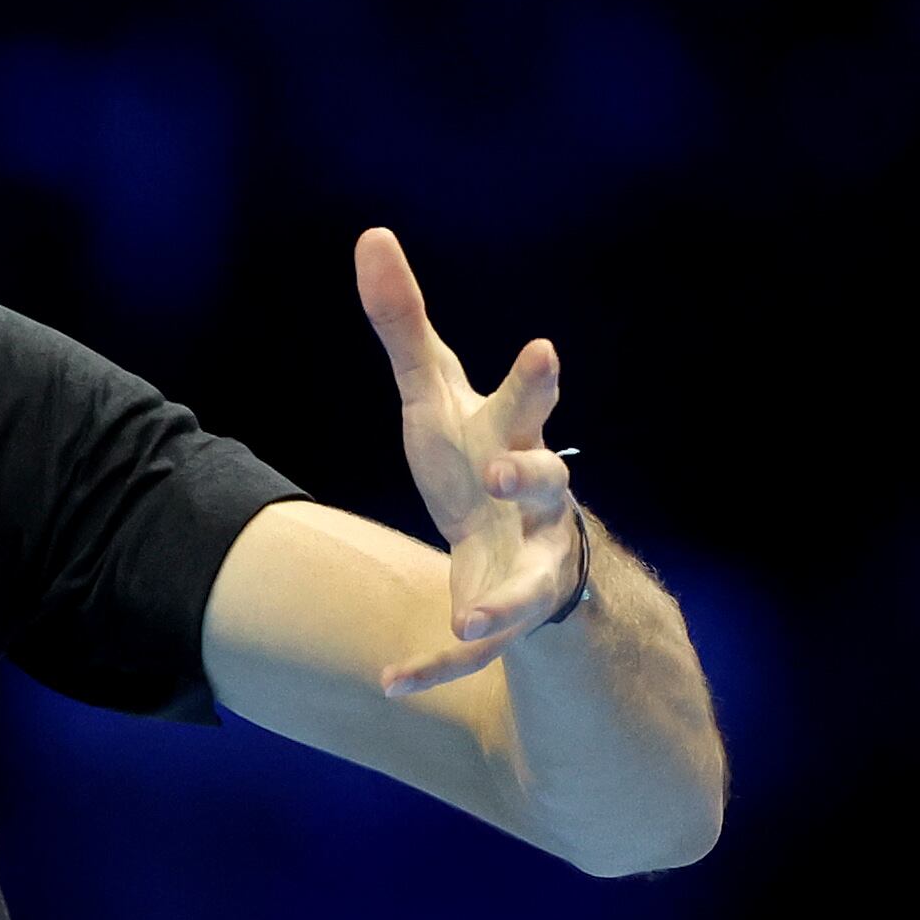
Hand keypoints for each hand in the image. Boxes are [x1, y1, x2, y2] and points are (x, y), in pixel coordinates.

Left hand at [356, 225, 585, 694]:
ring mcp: (527, 562)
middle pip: (550, 484)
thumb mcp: (431, 391)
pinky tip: (390, 683)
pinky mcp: (502, 617)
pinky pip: (474, 651)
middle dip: (533, 477)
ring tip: (472, 613)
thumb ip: (402, 322)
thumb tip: (370, 235)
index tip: (541, 350)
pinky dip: (434, 667)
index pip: (527, 402)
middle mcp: (535, 503)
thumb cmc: (471, 452)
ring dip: (501, 600)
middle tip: (508, 471)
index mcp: (512, 438)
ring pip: (528, 585)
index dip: (533, 381)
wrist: (511, 541)